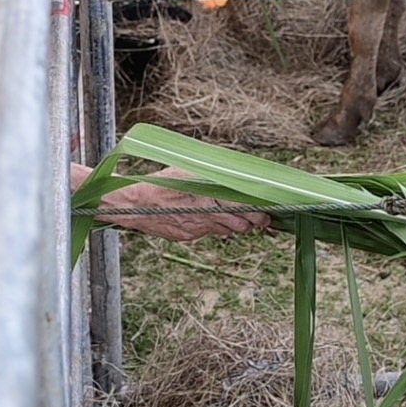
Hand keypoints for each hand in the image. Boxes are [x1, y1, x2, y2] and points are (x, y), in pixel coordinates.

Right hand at [94, 178, 269, 240]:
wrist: (137, 204)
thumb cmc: (163, 183)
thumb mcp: (189, 171)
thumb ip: (212, 176)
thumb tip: (233, 176)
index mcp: (208, 193)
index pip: (242, 204)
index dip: (258, 209)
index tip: (268, 209)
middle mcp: (206, 211)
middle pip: (241, 222)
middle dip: (254, 221)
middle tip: (263, 218)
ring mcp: (198, 226)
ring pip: (228, 230)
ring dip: (238, 226)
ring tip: (244, 220)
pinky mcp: (190, 235)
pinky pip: (210, 232)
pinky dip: (217, 227)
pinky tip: (215, 220)